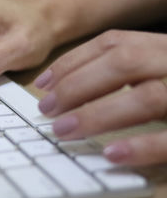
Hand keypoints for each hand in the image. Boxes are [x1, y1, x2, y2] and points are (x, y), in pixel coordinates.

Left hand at [35, 29, 166, 165]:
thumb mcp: (158, 68)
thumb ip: (124, 73)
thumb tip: (59, 91)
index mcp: (164, 48)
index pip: (114, 43)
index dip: (73, 62)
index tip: (42, 83)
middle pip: (124, 63)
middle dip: (77, 85)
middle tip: (46, 109)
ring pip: (147, 97)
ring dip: (97, 114)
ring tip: (63, 131)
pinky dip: (141, 146)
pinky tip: (110, 154)